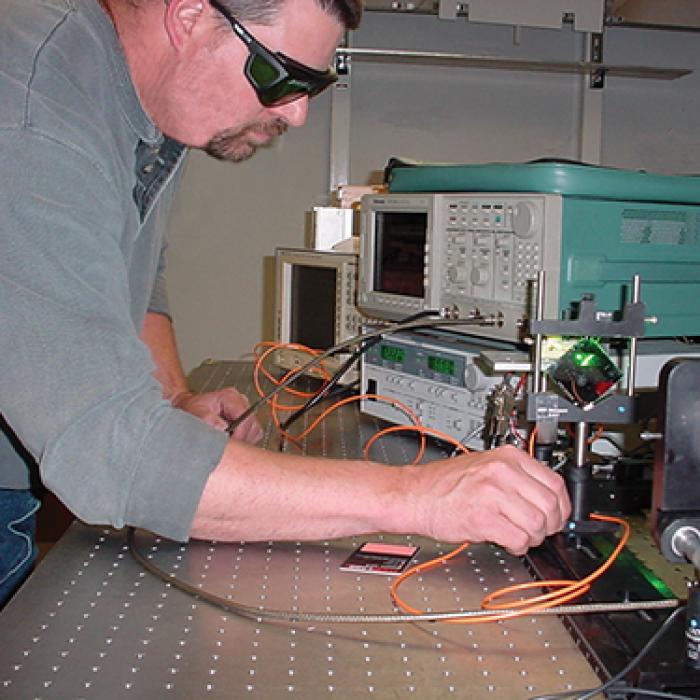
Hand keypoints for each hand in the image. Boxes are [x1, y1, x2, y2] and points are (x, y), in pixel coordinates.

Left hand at [174, 389, 263, 443]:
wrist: (191, 408)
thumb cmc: (193, 408)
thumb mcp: (195, 412)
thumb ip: (207, 418)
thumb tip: (222, 428)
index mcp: (230, 397)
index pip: (245, 418)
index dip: (239, 435)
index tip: (231, 444)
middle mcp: (241, 402)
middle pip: (253, 426)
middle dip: (241, 439)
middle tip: (227, 446)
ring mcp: (246, 411)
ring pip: (255, 431)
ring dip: (244, 440)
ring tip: (228, 441)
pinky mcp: (247, 420)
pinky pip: (253, 434)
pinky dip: (244, 440)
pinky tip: (232, 440)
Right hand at [414, 445, 570, 555]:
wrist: (414, 495)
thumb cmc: (444, 485)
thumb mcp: (485, 466)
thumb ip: (516, 478)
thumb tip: (546, 500)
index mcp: (507, 457)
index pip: (555, 483)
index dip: (561, 507)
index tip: (556, 517)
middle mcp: (502, 471)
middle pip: (551, 506)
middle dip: (549, 526)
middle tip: (537, 531)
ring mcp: (492, 493)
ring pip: (537, 525)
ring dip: (532, 538)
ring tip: (517, 536)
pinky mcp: (483, 517)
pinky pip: (519, 539)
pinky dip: (517, 547)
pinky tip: (505, 541)